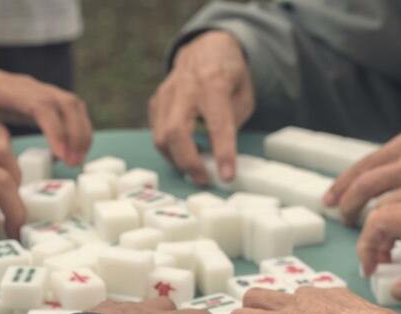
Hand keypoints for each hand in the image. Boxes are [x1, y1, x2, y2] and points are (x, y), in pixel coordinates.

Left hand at [0, 57, 91, 165]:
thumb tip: (9, 149)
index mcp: (9, 90)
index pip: (42, 106)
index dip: (56, 130)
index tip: (61, 155)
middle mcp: (31, 86)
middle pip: (67, 103)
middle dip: (77, 134)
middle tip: (74, 162)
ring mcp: (41, 90)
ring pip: (74, 105)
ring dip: (82, 133)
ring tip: (76, 159)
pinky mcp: (45, 97)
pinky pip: (71, 110)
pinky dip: (77, 130)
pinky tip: (69, 151)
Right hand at [149, 31, 254, 184]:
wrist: (206, 48)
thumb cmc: (229, 75)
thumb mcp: (244, 95)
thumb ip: (233, 124)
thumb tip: (221, 159)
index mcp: (214, 82)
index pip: (217, 123)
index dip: (222, 153)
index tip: (227, 176)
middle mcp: (185, 87)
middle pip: (176, 133)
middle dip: (189, 163)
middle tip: (204, 178)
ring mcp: (166, 94)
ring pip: (161, 137)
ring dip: (178, 160)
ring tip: (197, 167)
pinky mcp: (156, 102)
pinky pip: (157, 134)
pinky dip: (171, 150)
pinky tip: (186, 152)